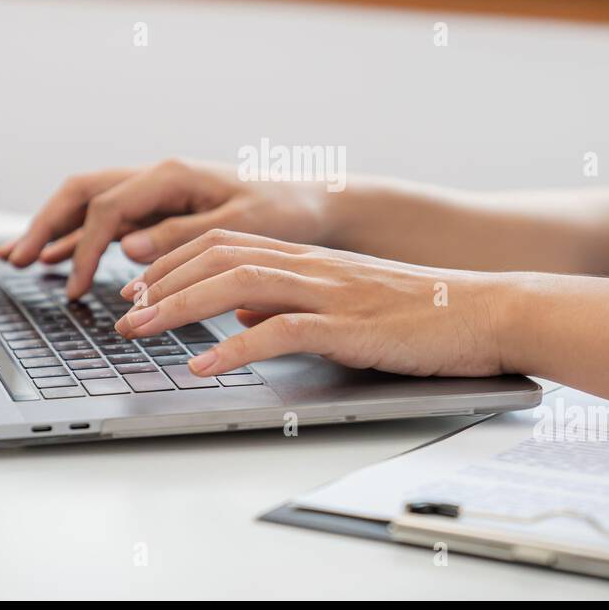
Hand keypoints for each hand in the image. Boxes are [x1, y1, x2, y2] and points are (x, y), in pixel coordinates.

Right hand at [0, 158, 334, 297]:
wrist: (313, 204)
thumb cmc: (284, 212)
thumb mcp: (239, 227)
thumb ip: (182, 235)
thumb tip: (129, 246)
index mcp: (172, 176)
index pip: (109, 209)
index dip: (86, 249)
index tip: (76, 287)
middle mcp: (158, 178)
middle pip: (84, 194)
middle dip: (47, 226)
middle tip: (15, 259)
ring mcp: (157, 192)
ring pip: (90, 204)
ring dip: (55, 229)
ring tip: (19, 257)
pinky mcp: (162, 210)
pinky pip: (109, 220)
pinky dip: (81, 238)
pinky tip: (61, 259)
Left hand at [113, 229, 514, 378]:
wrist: (488, 310)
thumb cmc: (422, 312)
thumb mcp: (346, 300)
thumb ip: (292, 303)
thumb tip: (244, 318)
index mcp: (308, 259)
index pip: (223, 245)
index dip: (173, 262)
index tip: (138, 286)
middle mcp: (311, 267)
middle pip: (217, 257)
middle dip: (161, 281)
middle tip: (121, 310)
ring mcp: (329, 293)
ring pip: (237, 284)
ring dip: (179, 306)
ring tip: (138, 329)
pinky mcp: (349, 327)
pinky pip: (280, 332)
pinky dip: (234, 348)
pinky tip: (203, 365)